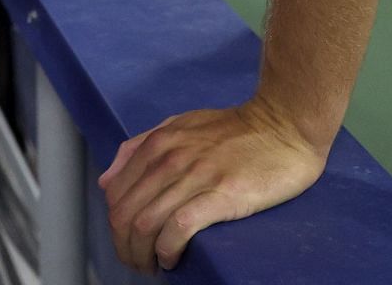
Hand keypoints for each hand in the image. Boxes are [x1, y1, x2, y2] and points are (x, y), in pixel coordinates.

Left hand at [100, 97, 329, 273]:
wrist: (284, 125)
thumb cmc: (235, 129)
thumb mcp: (180, 125)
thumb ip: (140, 147)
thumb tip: (107, 181)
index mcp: (158, 143)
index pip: (115, 194)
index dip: (115, 226)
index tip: (129, 242)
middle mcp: (169, 159)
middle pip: (125, 214)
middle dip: (125, 247)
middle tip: (138, 263)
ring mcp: (194, 176)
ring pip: (145, 224)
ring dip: (142, 255)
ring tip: (154, 266)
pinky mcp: (221, 195)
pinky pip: (178, 228)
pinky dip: (167, 250)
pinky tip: (172, 259)